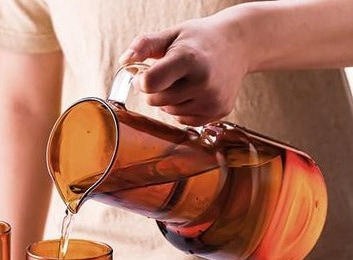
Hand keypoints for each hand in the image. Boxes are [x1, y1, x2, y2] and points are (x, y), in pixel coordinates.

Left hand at [119, 9, 250, 125]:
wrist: (239, 44)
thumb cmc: (200, 39)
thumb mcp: (172, 34)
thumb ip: (145, 45)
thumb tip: (125, 61)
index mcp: (188, 59)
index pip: (150, 83)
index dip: (140, 81)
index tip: (143, 74)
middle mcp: (203, 82)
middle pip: (158, 101)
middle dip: (155, 90)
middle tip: (166, 76)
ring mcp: (212, 99)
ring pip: (171, 112)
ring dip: (169, 101)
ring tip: (183, 82)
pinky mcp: (219, 111)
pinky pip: (186, 120)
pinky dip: (183, 110)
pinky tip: (193, 93)